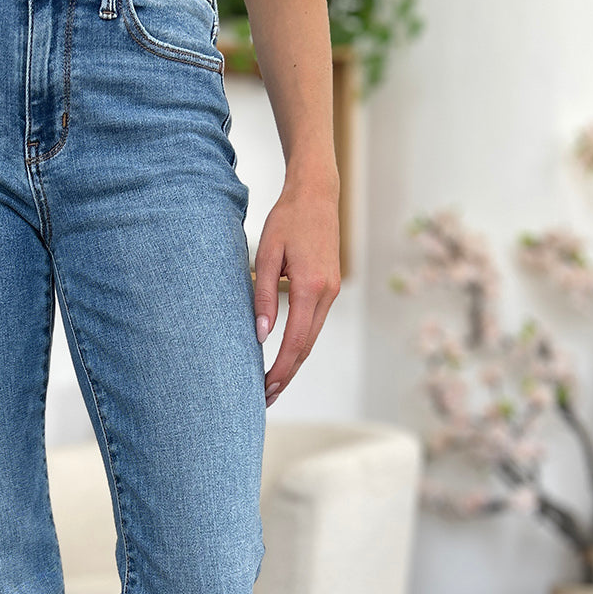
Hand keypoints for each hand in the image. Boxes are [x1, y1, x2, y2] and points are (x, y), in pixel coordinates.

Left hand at [252, 174, 340, 406]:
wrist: (317, 195)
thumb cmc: (286, 220)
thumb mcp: (266, 253)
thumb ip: (262, 295)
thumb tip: (261, 336)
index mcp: (309, 286)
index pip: (295, 340)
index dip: (279, 369)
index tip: (264, 388)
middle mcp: (326, 293)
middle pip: (306, 346)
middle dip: (286, 375)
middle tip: (264, 399)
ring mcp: (332, 291)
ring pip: (312, 338)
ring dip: (293, 364)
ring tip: (272, 386)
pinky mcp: (330, 288)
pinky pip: (314, 324)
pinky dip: (299, 345)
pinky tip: (284, 357)